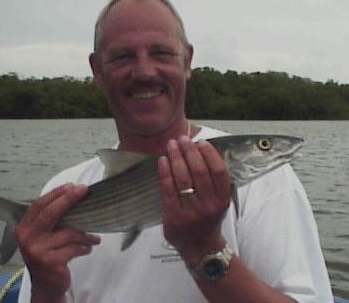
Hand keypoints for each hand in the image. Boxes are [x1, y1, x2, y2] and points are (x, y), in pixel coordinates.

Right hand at [15, 184, 100, 302]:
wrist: (46, 286)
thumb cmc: (48, 255)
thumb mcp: (45, 236)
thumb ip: (53, 219)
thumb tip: (75, 195)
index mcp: (24, 227)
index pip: (39, 204)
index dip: (56, 193)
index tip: (73, 185)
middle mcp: (27, 238)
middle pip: (50, 213)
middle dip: (69, 199)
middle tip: (85, 190)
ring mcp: (37, 251)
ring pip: (69, 232)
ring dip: (85, 233)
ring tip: (94, 237)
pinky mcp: (50, 262)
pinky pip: (74, 248)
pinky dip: (85, 247)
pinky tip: (88, 248)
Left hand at [158, 136, 230, 264]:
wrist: (200, 247)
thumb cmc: (208, 218)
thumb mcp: (219, 201)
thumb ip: (213, 180)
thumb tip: (200, 150)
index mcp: (222, 199)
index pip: (218, 171)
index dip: (210, 154)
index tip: (201, 142)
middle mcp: (208, 205)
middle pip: (198, 171)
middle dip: (189, 151)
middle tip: (182, 138)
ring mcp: (191, 211)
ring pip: (182, 178)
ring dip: (176, 157)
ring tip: (171, 144)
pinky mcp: (174, 215)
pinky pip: (168, 189)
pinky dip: (165, 171)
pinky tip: (163, 160)